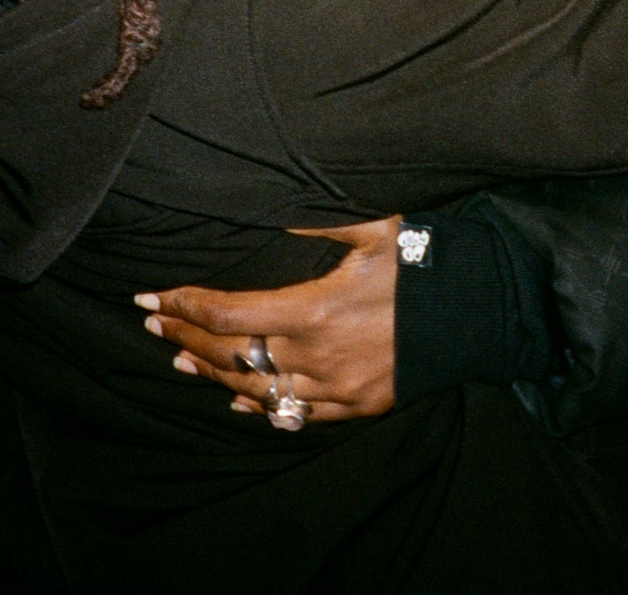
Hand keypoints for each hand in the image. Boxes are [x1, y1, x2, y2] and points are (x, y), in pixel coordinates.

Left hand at [136, 215, 399, 424]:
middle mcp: (315, 357)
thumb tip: (273, 213)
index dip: (184, 305)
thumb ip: (318, 221)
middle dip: (185, 335)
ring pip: (255, 390)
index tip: (150, 297)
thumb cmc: (423, 263)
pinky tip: (235, 398)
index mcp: (313, 311)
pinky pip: (292, 414)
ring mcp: (334, 388)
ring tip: (178, 357)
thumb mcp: (376, 228)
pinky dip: (258, 406)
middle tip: (153, 321)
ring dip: (211, 373)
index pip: (228, 313)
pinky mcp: (353, 407)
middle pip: (231, 354)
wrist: (477, 313)